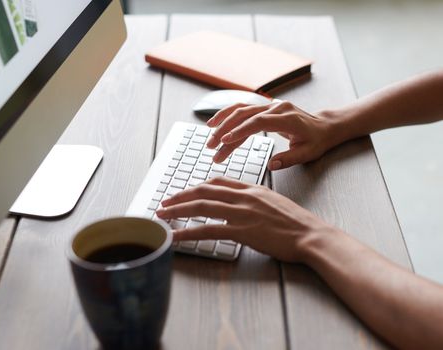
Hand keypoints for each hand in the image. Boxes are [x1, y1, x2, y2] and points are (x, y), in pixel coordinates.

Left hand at [156, 177, 337, 262]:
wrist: (310, 234)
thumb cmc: (296, 222)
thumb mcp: (273, 202)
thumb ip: (254, 199)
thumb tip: (239, 204)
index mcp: (251, 188)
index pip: (217, 182)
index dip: (197, 186)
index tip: (185, 192)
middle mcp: (243, 196)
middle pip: (204, 191)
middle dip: (181, 195)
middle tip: (165, 202)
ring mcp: (242, 212)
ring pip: (202, 206)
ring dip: (178, 210)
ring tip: (162, 215)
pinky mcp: (242, 231)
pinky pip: (208, 230)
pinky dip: (188, 232)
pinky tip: (176, 236)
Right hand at [205, 100, 339, 170]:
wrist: (324, 126)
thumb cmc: (316, 141)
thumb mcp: (307, 153)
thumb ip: (289, 159)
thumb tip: (272, 165)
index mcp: (287, 118)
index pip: (258, 122)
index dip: (240, 131)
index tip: (225, 141)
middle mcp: (276, 108)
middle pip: (244, 115)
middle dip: (225, 130)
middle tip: (212, 147)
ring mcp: (269, 106)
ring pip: (240, 110)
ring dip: (222, 122)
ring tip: (210, 136)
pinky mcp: (264, 108)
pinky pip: (242, 108)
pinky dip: (227, 115)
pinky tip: (215, 123)